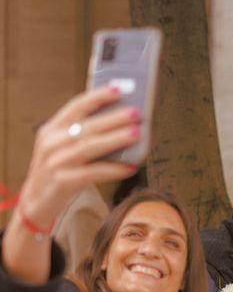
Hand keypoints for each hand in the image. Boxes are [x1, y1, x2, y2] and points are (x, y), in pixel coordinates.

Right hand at [19, 86, 140, 227]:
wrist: (36, 202)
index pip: (76, 106)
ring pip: (90, 146)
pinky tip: (130, 167)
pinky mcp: (62, 181)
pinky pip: (93, 172)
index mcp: (52, 129)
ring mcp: (55, 162)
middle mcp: (51, 142)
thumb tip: (123, 125)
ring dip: (116, 139)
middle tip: (137, 112)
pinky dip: (114, 169)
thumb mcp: (63, 148)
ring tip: (137, 133)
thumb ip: (84, 135)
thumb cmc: (58, 171)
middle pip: (87, 126)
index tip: (119, 90)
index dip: (98, 96)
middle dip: (114, 118)